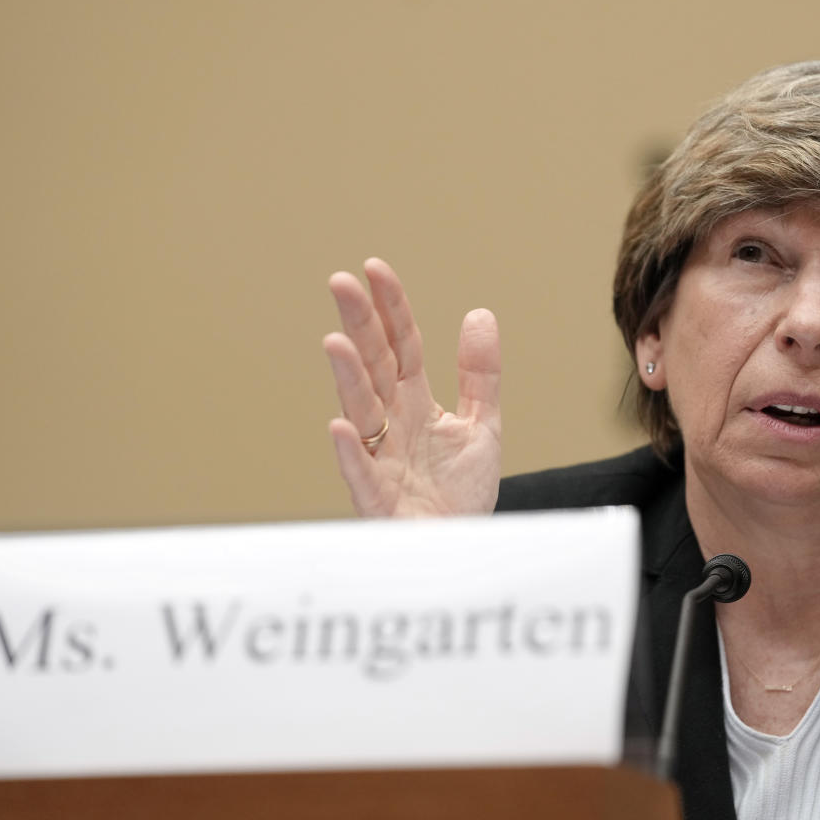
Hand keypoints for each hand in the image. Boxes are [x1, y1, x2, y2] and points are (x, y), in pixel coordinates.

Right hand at [323, 258, 501, 516]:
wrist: (461, 551)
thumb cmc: (461, 493)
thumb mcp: (482, 426)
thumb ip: (481, 374)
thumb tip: (480, 313)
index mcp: (416, 403)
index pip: (403, 347)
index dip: (391, 309)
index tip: (375, 268)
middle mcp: (393, 425)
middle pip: (374, 368)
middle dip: (359, 326)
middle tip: (340, 282)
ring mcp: (381, 460)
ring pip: (361, 412)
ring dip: (348, 379)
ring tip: (337, 341)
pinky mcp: (378, 500)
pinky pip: (360, 474)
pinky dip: (351, 452)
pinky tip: (341, 426)